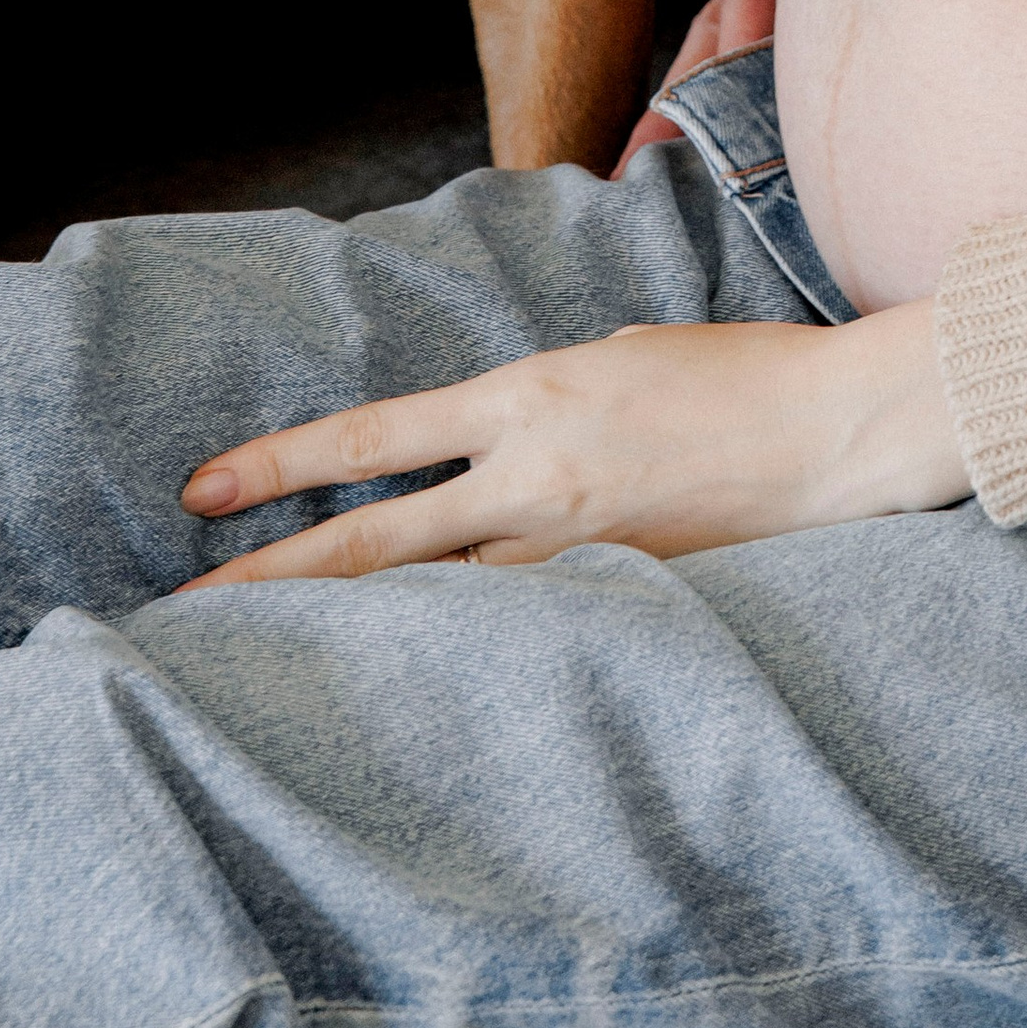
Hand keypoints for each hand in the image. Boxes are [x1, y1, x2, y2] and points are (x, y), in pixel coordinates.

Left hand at [174, 301, 966, 581]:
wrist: (834, 433)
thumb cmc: (735, 375)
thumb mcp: (620, 352)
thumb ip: (545, 396)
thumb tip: (505, 431)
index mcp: (530, 394)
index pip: (375, 435)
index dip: (282, 463)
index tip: (204, 488)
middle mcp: (534, 475)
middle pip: (378, 539)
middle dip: (279, 569)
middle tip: (192, 602)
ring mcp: (575, 548)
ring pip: (437, 599)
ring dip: (355, 627)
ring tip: (274, 656)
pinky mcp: (618, 596)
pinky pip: (520, 624)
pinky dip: (458, 646)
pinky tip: (413, 675)